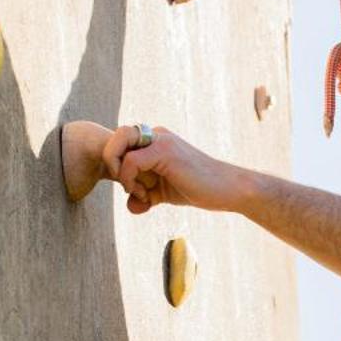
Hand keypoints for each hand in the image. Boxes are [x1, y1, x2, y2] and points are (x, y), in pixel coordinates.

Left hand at [103, 126, 239, 215]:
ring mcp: (160, 140)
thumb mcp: (165, 192)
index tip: (134, 190)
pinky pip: (131, 161)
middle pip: (116, 137)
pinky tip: (147, 196)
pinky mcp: (165, 152)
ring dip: (119, 172)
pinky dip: (130, 180)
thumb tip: (131, 206)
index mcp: (156, 140)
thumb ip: (146, 195)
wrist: (228, 190)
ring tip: (139, 192)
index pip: (122, 144)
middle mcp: (156, 135)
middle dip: (112, 162)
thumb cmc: (200, 190)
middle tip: (127, 186)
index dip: (118, 166)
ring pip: (118, 144)